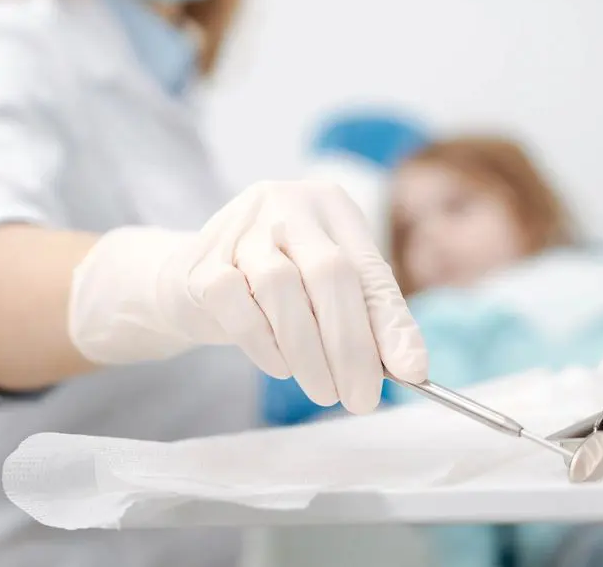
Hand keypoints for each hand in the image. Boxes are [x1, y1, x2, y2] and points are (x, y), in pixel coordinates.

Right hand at [67, 181, 427, 413]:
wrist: (190, 281)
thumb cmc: (276, 288)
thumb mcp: (327, 292)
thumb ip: (368, 319)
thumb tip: (411, 368)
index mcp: (330, 206)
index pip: (370, 269)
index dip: (392, 323)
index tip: (412, 372)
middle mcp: (286, 204)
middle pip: (330, 274)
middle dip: (350, 346)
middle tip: (361, 399)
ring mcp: (240, 227)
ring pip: (282, 288)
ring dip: (308, 353)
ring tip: (323, 390)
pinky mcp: (202, 262)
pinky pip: (238, 305)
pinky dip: (264, 344)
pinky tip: (280, 366)